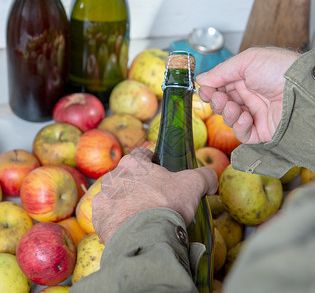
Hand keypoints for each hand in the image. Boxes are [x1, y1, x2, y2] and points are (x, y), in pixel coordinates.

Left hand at [92, 147, 217, 243]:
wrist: (146, 237)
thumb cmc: (167, 205)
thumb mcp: (193, 184)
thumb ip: (204, 175)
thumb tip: (211, 181)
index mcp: (133, 163)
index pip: (141, 154)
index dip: (151, 160)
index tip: (158, 169)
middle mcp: (114, 177)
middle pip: (127, 175)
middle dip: (138, 184)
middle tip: (153, 197)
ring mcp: (103, 198)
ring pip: (115, 195)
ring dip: (124, 200)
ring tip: (139, 214)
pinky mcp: (98, 217)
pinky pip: (107, 214)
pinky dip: (115, 218)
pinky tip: (128, 225)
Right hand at [196, 47, 298, 143]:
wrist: (300, 89)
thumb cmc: (280, 70)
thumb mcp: (247, 61)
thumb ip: (221, 71)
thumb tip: (202, 79)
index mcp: (244, 79)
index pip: (219, 87)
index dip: (210, 90)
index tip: (204, 90)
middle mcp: (248, 97)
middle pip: (221, 104)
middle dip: (216, 102)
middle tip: (218, 98)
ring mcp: (254, 114)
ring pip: (229, 119)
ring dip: (227, 113)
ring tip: (234, 107)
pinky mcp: (260, 131)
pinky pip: (242, 133)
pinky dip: (239, 126)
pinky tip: (246, 117)